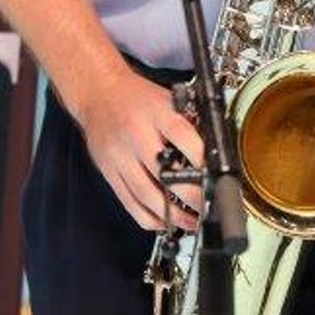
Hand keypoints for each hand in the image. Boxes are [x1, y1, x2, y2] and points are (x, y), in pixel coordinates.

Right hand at [77, 69, 204, 232]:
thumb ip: (189, 124)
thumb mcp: (168, 100)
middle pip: (164, 173)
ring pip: (146, 195)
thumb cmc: (137, 97)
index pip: (180, 134)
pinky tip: (166, 222)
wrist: (98, 93)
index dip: (200, 157)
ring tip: (192, 222)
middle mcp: (135, 134)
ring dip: (172, 215)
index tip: (217, 175)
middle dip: (191, 196)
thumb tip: (215, 153)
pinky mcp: (108, 173)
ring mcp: (119, 156)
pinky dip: (150, 218)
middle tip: (209, 207)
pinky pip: (129, 203)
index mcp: (155, 112)